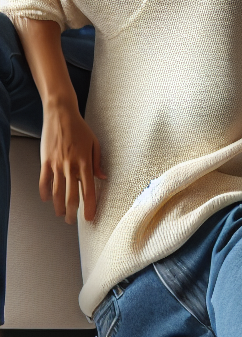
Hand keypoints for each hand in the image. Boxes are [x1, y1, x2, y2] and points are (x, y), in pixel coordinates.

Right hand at [39, 99, 105, 223]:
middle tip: (72, 221)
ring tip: (60, 214)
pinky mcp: (45, 161)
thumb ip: (97, 162)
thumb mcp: (95, 144)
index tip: (89, 218)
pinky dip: (45, 192)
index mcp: (85, 164)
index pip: (89, 191)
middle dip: (72, 212)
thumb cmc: (80, 128)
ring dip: (58, 206)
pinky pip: (44, 181)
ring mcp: (56, 164)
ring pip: (57, 192)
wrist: (61, 114)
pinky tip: (47, 200)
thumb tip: (103, 177)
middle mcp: (70, 166)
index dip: (89, 207)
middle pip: (71, 196)